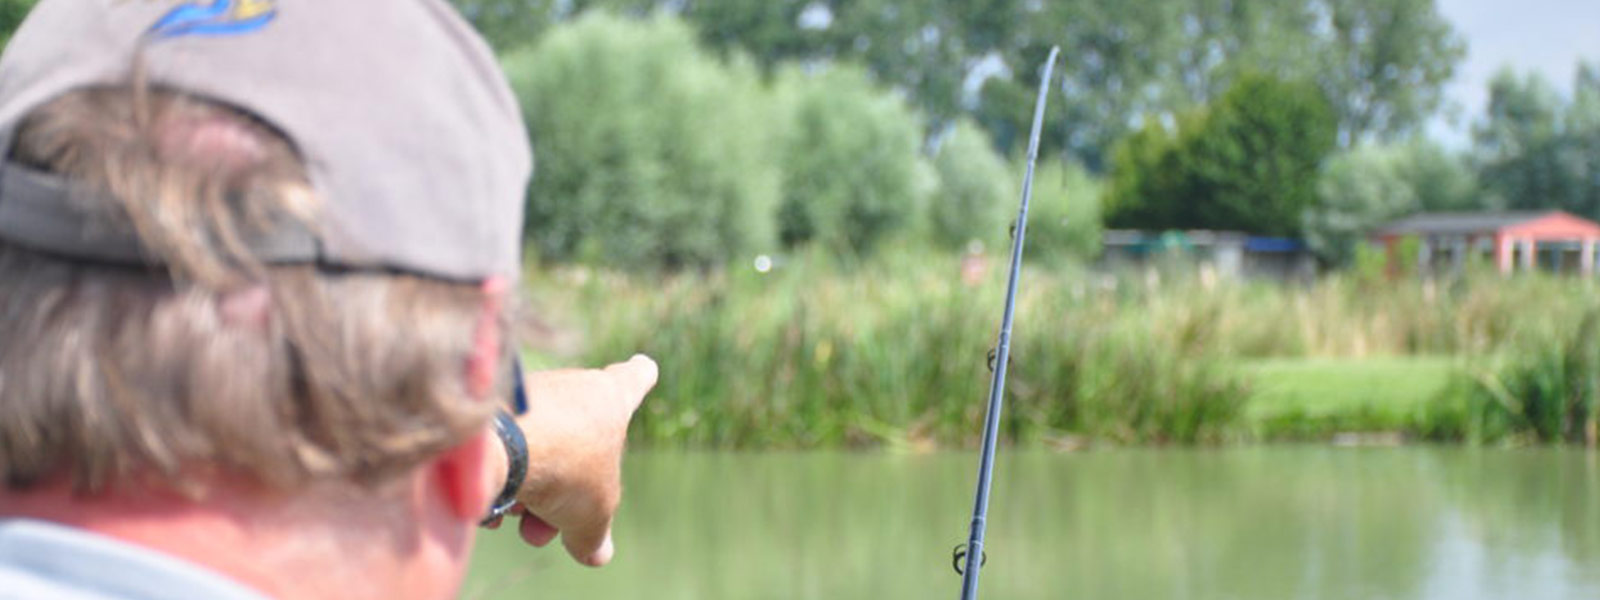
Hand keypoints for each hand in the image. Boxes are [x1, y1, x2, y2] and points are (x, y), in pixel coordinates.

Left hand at [486, 354, 655, 565]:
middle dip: (568, 488)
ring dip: (530, 489)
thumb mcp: (592, 513)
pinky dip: (501, 477)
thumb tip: (595, 552)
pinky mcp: (490, 404)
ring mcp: (528, 391)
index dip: (639, 377)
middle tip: (549, 525)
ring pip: (538, 447)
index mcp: (610, 398)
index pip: (634, 378)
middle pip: (579, 439)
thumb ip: (595, 533)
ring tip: (516, 518)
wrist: (495, 443)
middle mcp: (570, 384)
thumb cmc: (563, 466)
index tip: (643, 367)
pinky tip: (491, 507)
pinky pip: (503, 446)